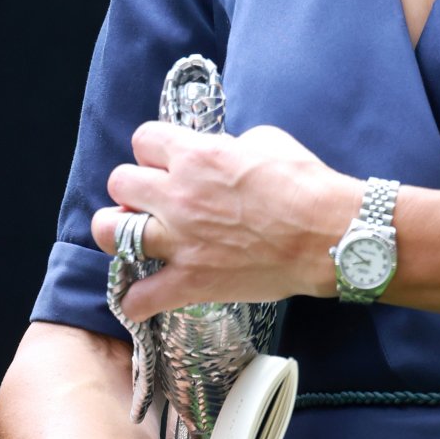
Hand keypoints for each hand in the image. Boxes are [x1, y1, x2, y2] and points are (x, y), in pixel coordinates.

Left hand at [92, 123, 360, 320]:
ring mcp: (179, 241)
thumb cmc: (305, 184)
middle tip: (153, 198)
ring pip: (110, 232)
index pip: (143, 139)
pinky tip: (148, 293)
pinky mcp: (189, 282)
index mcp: (197, 155)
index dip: (155, 149)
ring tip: (133, 236)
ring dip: (117, 232)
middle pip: (119, 181)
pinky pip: (138, 298)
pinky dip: (137, 299)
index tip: (167, 160)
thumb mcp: (267, 141)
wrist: (329, 236)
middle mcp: (178, 194)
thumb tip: (220, 154)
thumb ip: (229, 146)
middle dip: (133, 187)